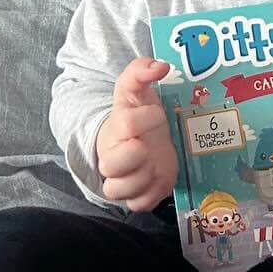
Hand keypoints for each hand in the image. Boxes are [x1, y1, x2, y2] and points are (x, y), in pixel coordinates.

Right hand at [94, 58, 177, 211]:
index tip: (157, 114)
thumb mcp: (138, 90)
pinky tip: (158, 179)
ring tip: (154, 163)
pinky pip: (138, 205)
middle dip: (138, 154)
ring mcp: (123, 179)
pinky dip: (151, 195)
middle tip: (150, 146)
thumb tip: (160, 66)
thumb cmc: (139, 113)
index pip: (127, 123)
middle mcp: (113, 156)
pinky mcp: (136, 196)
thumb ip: (141, 71)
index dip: (147, 118)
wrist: (137, 139)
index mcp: (116, 127)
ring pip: (120, 190)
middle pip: (112, 163)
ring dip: (144, 178)